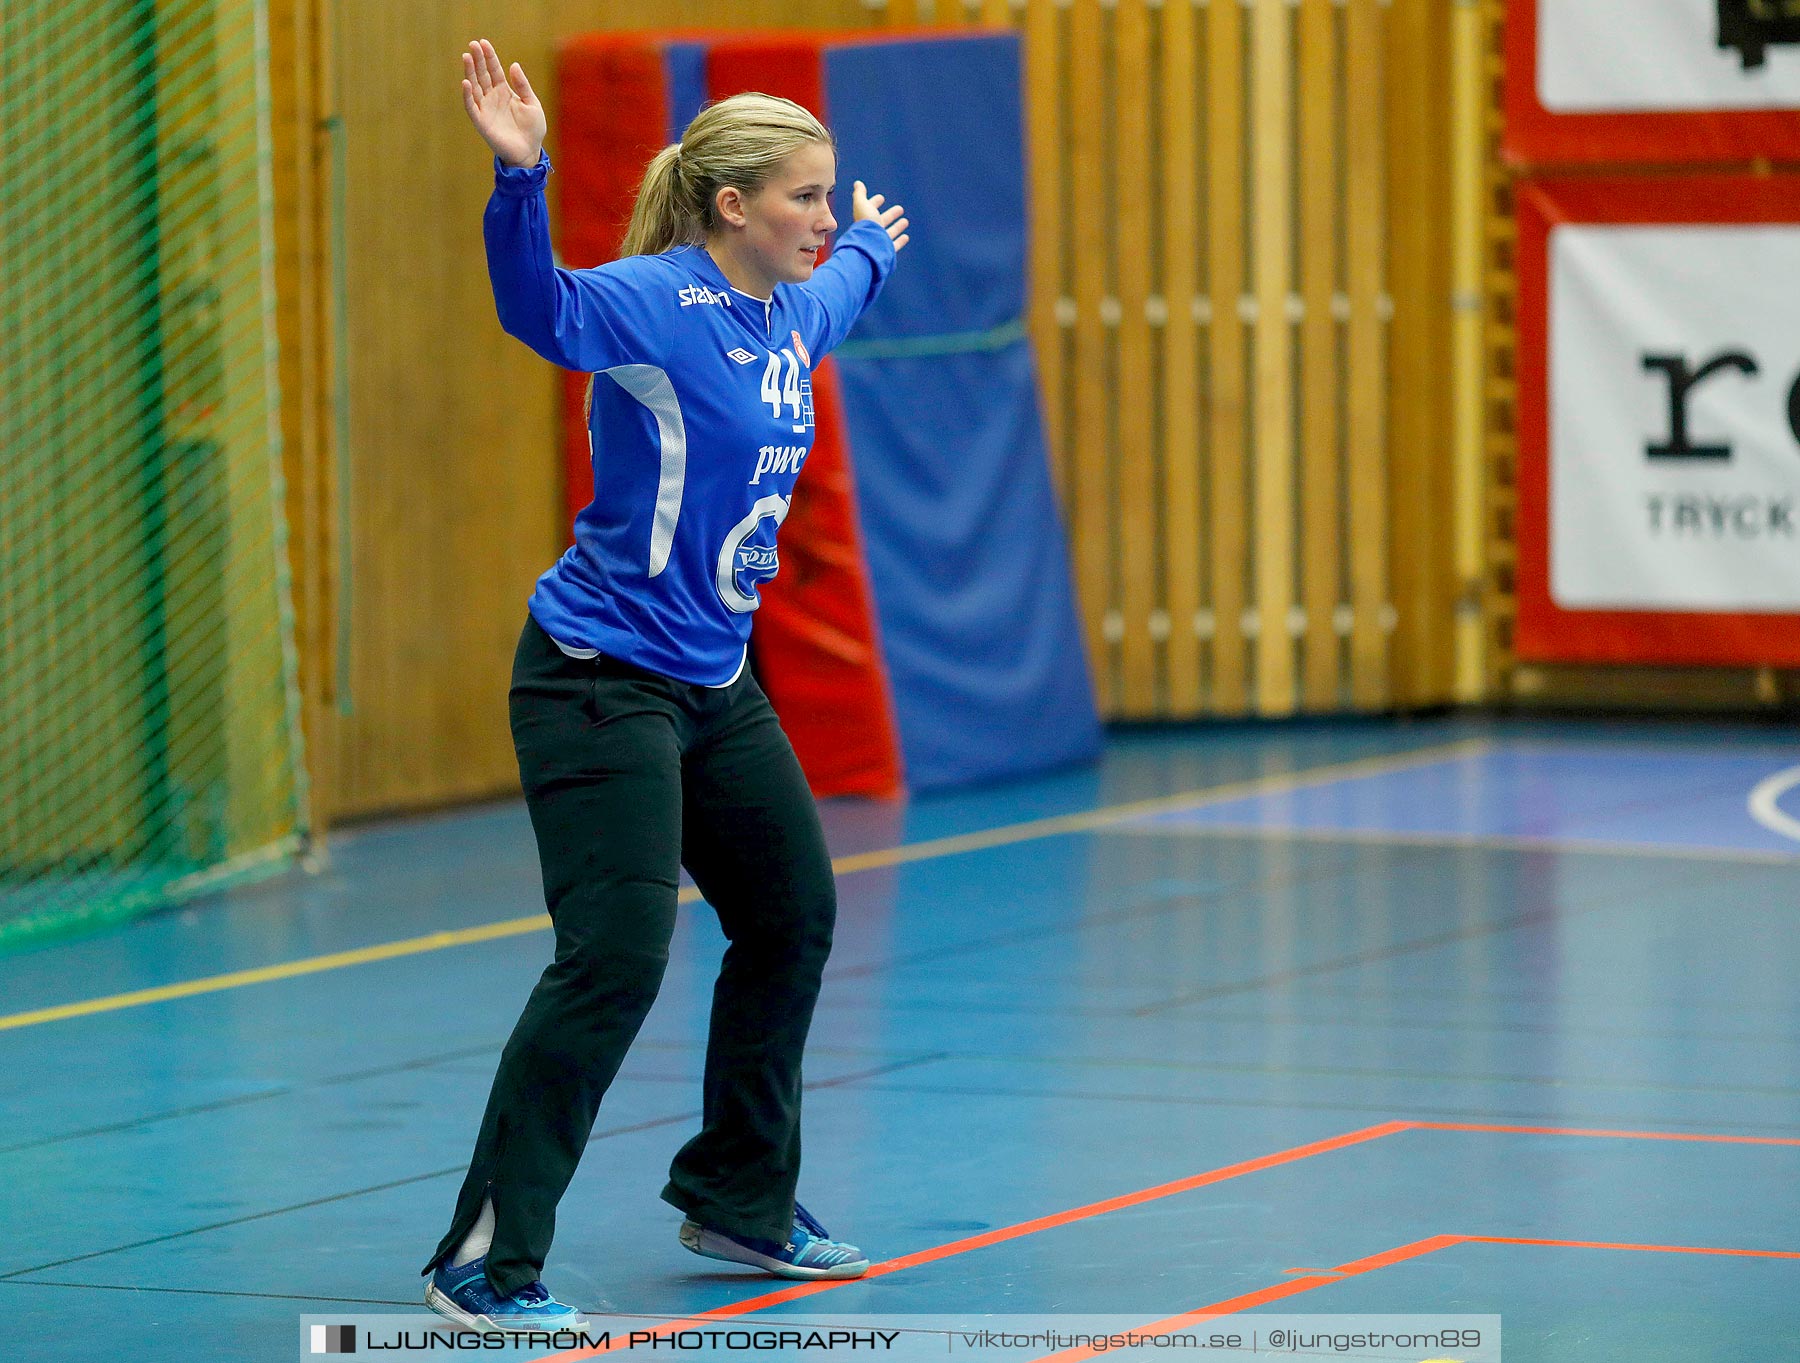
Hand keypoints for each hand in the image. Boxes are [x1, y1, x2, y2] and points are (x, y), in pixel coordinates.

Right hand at [460, 38, 545, 168]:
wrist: (530, 152)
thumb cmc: (532, 129)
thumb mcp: (532, 103)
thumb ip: (522, 85)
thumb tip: (513, 65)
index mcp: (504, 92)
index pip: (494, 70)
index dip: (489, 57)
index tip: (483, 43)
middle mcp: (493, 98)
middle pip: (482, 75)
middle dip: (477, 60)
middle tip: (472, 44)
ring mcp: (486, 109)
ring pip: (475, 87)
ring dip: (470, 72)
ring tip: (466, 57)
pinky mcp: (481, 121)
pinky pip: (471, 106)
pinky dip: (467, 95)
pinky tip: (466, 82)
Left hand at [852, 181, 909, 252]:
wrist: (869, 246)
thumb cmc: (865, 224)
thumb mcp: (862, 205)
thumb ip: (860, 194)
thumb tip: (857, 183)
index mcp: (864, 219)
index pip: (869, 209)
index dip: (874, 202)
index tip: (881, 198)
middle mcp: (871, 231)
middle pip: (881, 221)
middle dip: (890, 214)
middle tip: (899, 209)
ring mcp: (879, 241)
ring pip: (889, 233)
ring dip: (897, 227)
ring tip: (905, 221)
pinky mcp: (886, 251)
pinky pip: (894, 245)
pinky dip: (900, 241)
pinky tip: (906, 237)